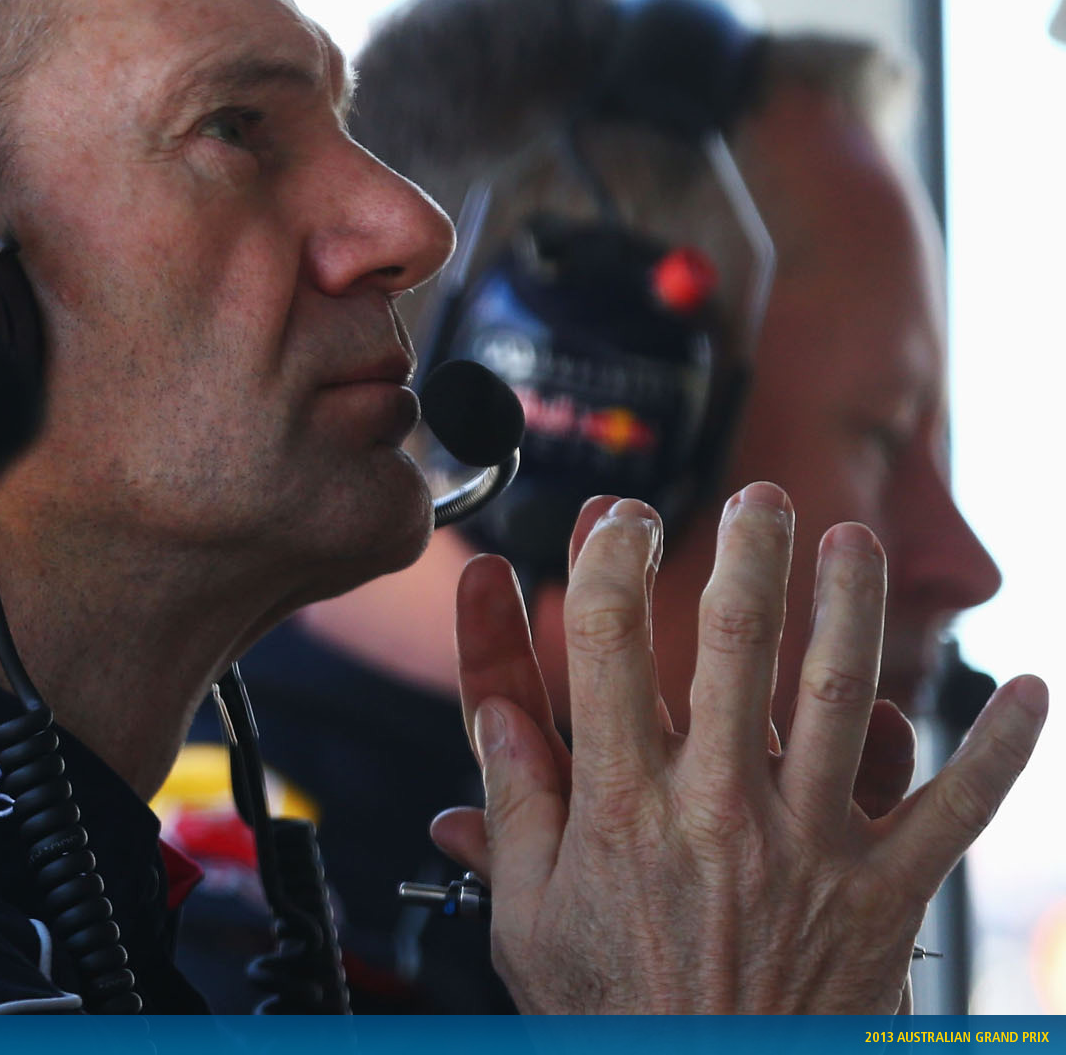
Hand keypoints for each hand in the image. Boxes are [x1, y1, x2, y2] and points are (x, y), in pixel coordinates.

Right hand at [430, 484, 1046, 1012]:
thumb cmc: (617, 1015)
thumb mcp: (529, 915)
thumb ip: (514, 804)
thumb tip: (491, 711)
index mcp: (621, 808)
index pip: (605, 646)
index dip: (606, 562)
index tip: (614, 520)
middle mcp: (719, 811)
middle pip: (736, 645)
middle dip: (749, 554)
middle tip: (758, 500)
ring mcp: (811, 848)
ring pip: (846, 698)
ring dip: (855, 606)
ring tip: (854, 542)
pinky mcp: (884, 893)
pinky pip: (957, 811)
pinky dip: (999, 750)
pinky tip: (1027, 693)